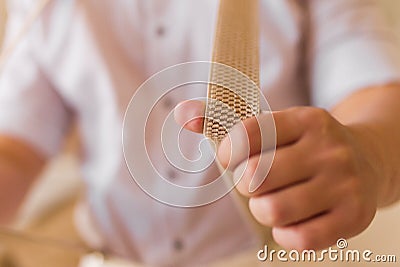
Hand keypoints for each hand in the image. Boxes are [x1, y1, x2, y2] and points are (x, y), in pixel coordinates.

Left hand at [175, 100, 380, 250]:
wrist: (369, 160)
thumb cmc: (307, 146)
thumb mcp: (278, 126)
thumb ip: (225, 121)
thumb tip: (182, 114)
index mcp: (306, 120)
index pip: (248, 134)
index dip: (227, 151)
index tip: (229, 158)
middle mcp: (328, 149)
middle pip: (255, 177)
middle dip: (246, 184)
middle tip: (256, 181)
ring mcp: (344, 184)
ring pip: (272, 210)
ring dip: (262, 210)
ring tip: (272, 201)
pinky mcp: (353, 216)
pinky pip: (299, 238)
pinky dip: (284, 234)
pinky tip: (290, 221)